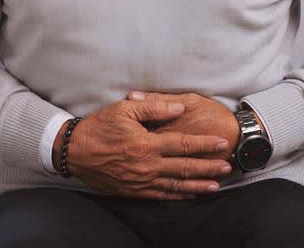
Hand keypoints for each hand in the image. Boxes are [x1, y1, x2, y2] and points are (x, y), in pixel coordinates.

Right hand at [56, 96, 235, 199]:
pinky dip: (180, 195)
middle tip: (228, 166)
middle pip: (185, 167)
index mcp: (147, 144)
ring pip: (177, 185)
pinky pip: (162, 195)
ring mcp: (142, 181)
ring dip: (199, 185)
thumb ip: (153, 108)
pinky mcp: (135, 191)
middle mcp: (148, 165)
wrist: (75, 152)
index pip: (183, 144)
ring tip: (217, 184)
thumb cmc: (99, 127)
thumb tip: (179, 108)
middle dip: (209, 167)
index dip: (204, 144)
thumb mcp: (124, 109)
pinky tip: (192, 194)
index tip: (220, 143)